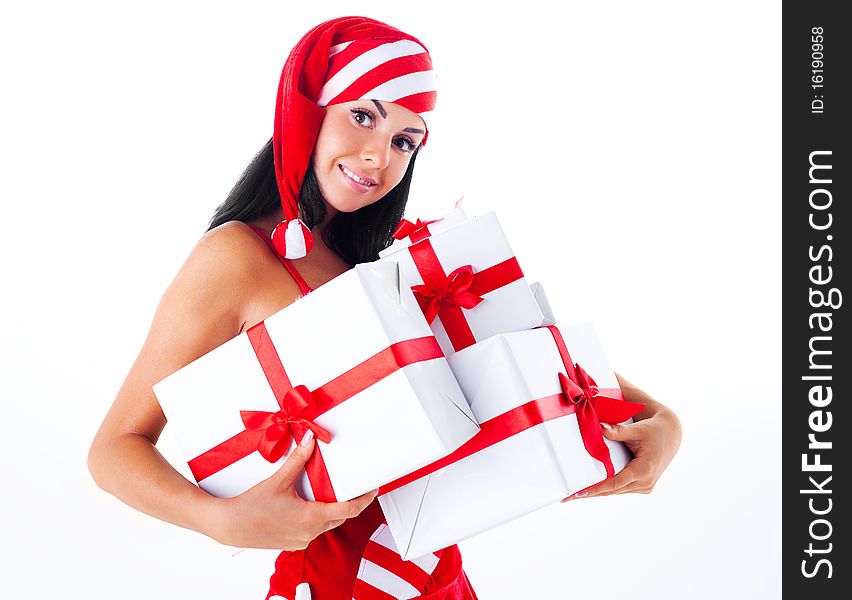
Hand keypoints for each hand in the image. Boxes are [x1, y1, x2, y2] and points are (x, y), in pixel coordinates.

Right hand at [211, 431, 377, 548]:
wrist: (231, 526)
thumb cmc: (252, 507)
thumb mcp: (279, 480)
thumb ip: (298, 460)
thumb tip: (310, 441)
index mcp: (311, 517)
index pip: (348, 510)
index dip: (364, 500)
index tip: (373, 490)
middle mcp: (309, 532)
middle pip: (339, 517)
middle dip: (349, 503)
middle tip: (355, 488)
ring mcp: (301, 540)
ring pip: (326, 524)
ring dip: (331, 510)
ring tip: (331, 493)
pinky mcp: (293, 543)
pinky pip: (313, 531)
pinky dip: (317, 518)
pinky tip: (310, 506)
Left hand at [563, 377, 681, 500]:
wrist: (671, 433)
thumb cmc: (654, 430)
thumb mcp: (638, 430)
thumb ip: (619, 432)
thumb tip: (601, 429)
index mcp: (644, 471)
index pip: (615, 483)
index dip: (596, 489)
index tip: (580, 493)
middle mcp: (645, 482)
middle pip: (612, 491)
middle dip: (591, 493)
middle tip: (568, 496)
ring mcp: (645, 486)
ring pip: (616, 491)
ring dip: (597, 492)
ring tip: (575, 495)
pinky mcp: (643, 485)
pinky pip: (621, 488)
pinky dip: (607, 488)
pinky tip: (591, 489)